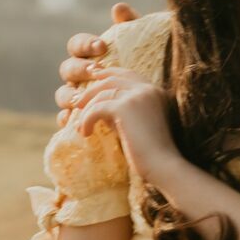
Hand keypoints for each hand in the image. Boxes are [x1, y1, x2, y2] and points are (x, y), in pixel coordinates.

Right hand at [56, 2, 140, 123]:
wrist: (160, 105)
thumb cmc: (150, 70)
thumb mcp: (144, 47)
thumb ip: (132, 25)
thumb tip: (119, 8)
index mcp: (89, 57)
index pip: (76, 45)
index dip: (85, 44)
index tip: (103, 47)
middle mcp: (80, 77)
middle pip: (67, 69)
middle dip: (80, 69)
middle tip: (97, 72)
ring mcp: (78, 99)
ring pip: (63, 95)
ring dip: (71, 95)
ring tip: (84, 98)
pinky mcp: (81, 120)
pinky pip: (67, 120)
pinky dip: (68, 120)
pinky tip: (76, 120)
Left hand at [72, 67, 179, 184]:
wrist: (163, 166)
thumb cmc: (152, 154)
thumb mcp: (138, 125)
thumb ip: (123, 112)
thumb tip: (98, 106)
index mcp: (156, 92)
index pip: (127, 74)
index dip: (108, 73)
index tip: (92, 78)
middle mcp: (148, 89)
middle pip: (112, 79)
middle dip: (91, 89)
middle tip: (76, 102)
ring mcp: (137, 96)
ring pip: (102, 94)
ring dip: (87, 110)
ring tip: (80, 126)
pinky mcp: (125, 107)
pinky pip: (97, 108)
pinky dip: (87, 120)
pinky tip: (85, 133)